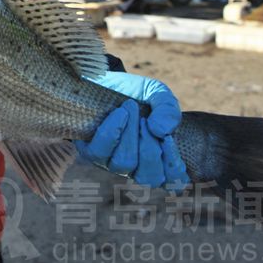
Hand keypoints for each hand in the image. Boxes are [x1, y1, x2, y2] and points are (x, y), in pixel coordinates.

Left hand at [75, 71, 188, 190]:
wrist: (105, 81)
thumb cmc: (135, 93)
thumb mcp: (158, 94)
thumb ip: (168, 110)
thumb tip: (162, 131)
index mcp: (157, 160)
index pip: (172, 181)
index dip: (173, 165)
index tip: (168, 138)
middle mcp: (135, 167)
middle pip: (148, 177)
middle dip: (149, 146)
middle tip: (145, 119)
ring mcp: (110, 162)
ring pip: (124, 163)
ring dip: (131, 135)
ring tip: (131, 108)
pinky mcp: (90, 151)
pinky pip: (99, 152)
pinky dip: (112, 132)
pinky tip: (119, 114)